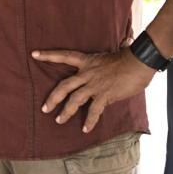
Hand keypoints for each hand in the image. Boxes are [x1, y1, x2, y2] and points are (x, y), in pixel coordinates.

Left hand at [31, 47, 154, 133]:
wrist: (139, 62)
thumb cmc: (128, 57)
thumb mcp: (110, 55)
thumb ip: (106, 59)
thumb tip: (121, 45)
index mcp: (87, 61)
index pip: (64, 56)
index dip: (49, 55)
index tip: (34, 54)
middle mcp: (87, 73)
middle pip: (64, 86)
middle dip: (53, 98)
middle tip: (44, 108)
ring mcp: (95, 85)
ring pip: (75, 100)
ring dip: (66, 112)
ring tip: (59, 120)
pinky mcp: (105, 95)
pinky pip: (94, 110)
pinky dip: (89, 121)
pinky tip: (85, 129)